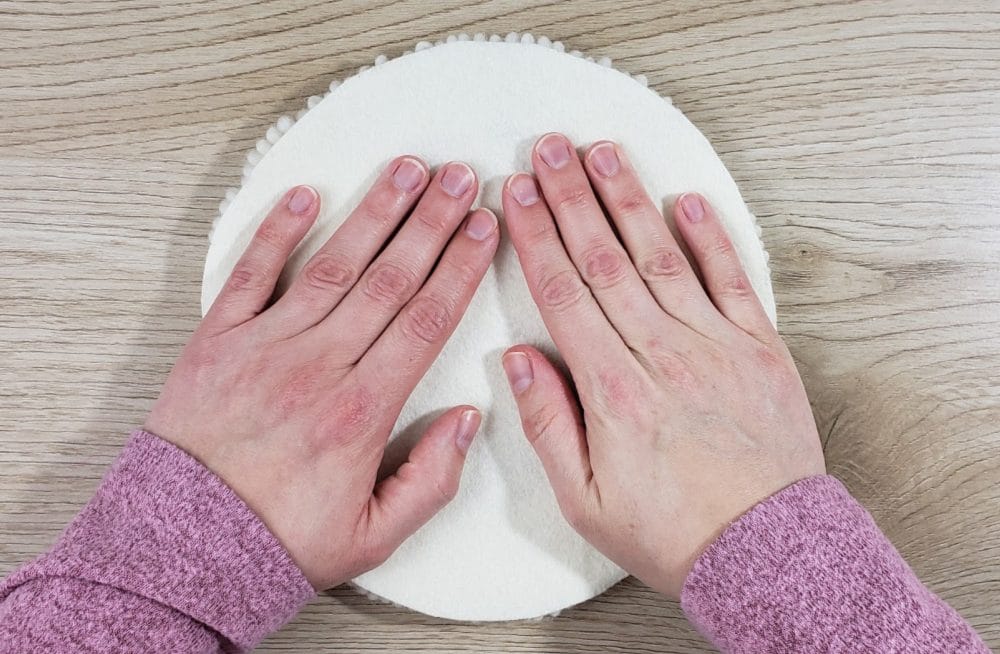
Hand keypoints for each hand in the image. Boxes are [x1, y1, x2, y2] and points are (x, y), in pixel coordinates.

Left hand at [146, 158, 498, 588]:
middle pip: (391, 278)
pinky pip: (250, 273)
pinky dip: (276, 230)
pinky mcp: (218, 340)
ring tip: (406, 169)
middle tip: (461, 177)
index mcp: (362, 410)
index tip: (484, 228)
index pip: (427, 320)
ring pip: (334, 264)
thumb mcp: (374, 536)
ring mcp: (266, 345)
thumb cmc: (278, 541)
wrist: (182, 550)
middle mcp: (319, 365)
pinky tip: (304, 193)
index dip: (461, 267)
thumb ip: (431, 480)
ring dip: (374, 212)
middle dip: (433, 221)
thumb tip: (466, 419)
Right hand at [500, 134, 824, 597]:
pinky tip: (686, 201)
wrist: (765, 552)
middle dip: (571, 198)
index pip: (562, 293)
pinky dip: (709, 236)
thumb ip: (548, 423)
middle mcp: (662, 354)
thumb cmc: (674, 532)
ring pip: (660, 256)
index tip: (518, 197)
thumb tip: (518, 360)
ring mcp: (714, 345)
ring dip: (628, 200)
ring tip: (604, 155)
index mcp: (613, 390)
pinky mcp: (759, 349)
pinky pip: (731, 280)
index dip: (535, 237)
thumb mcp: (585, 497)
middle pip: (604, 260)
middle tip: (550, 150)